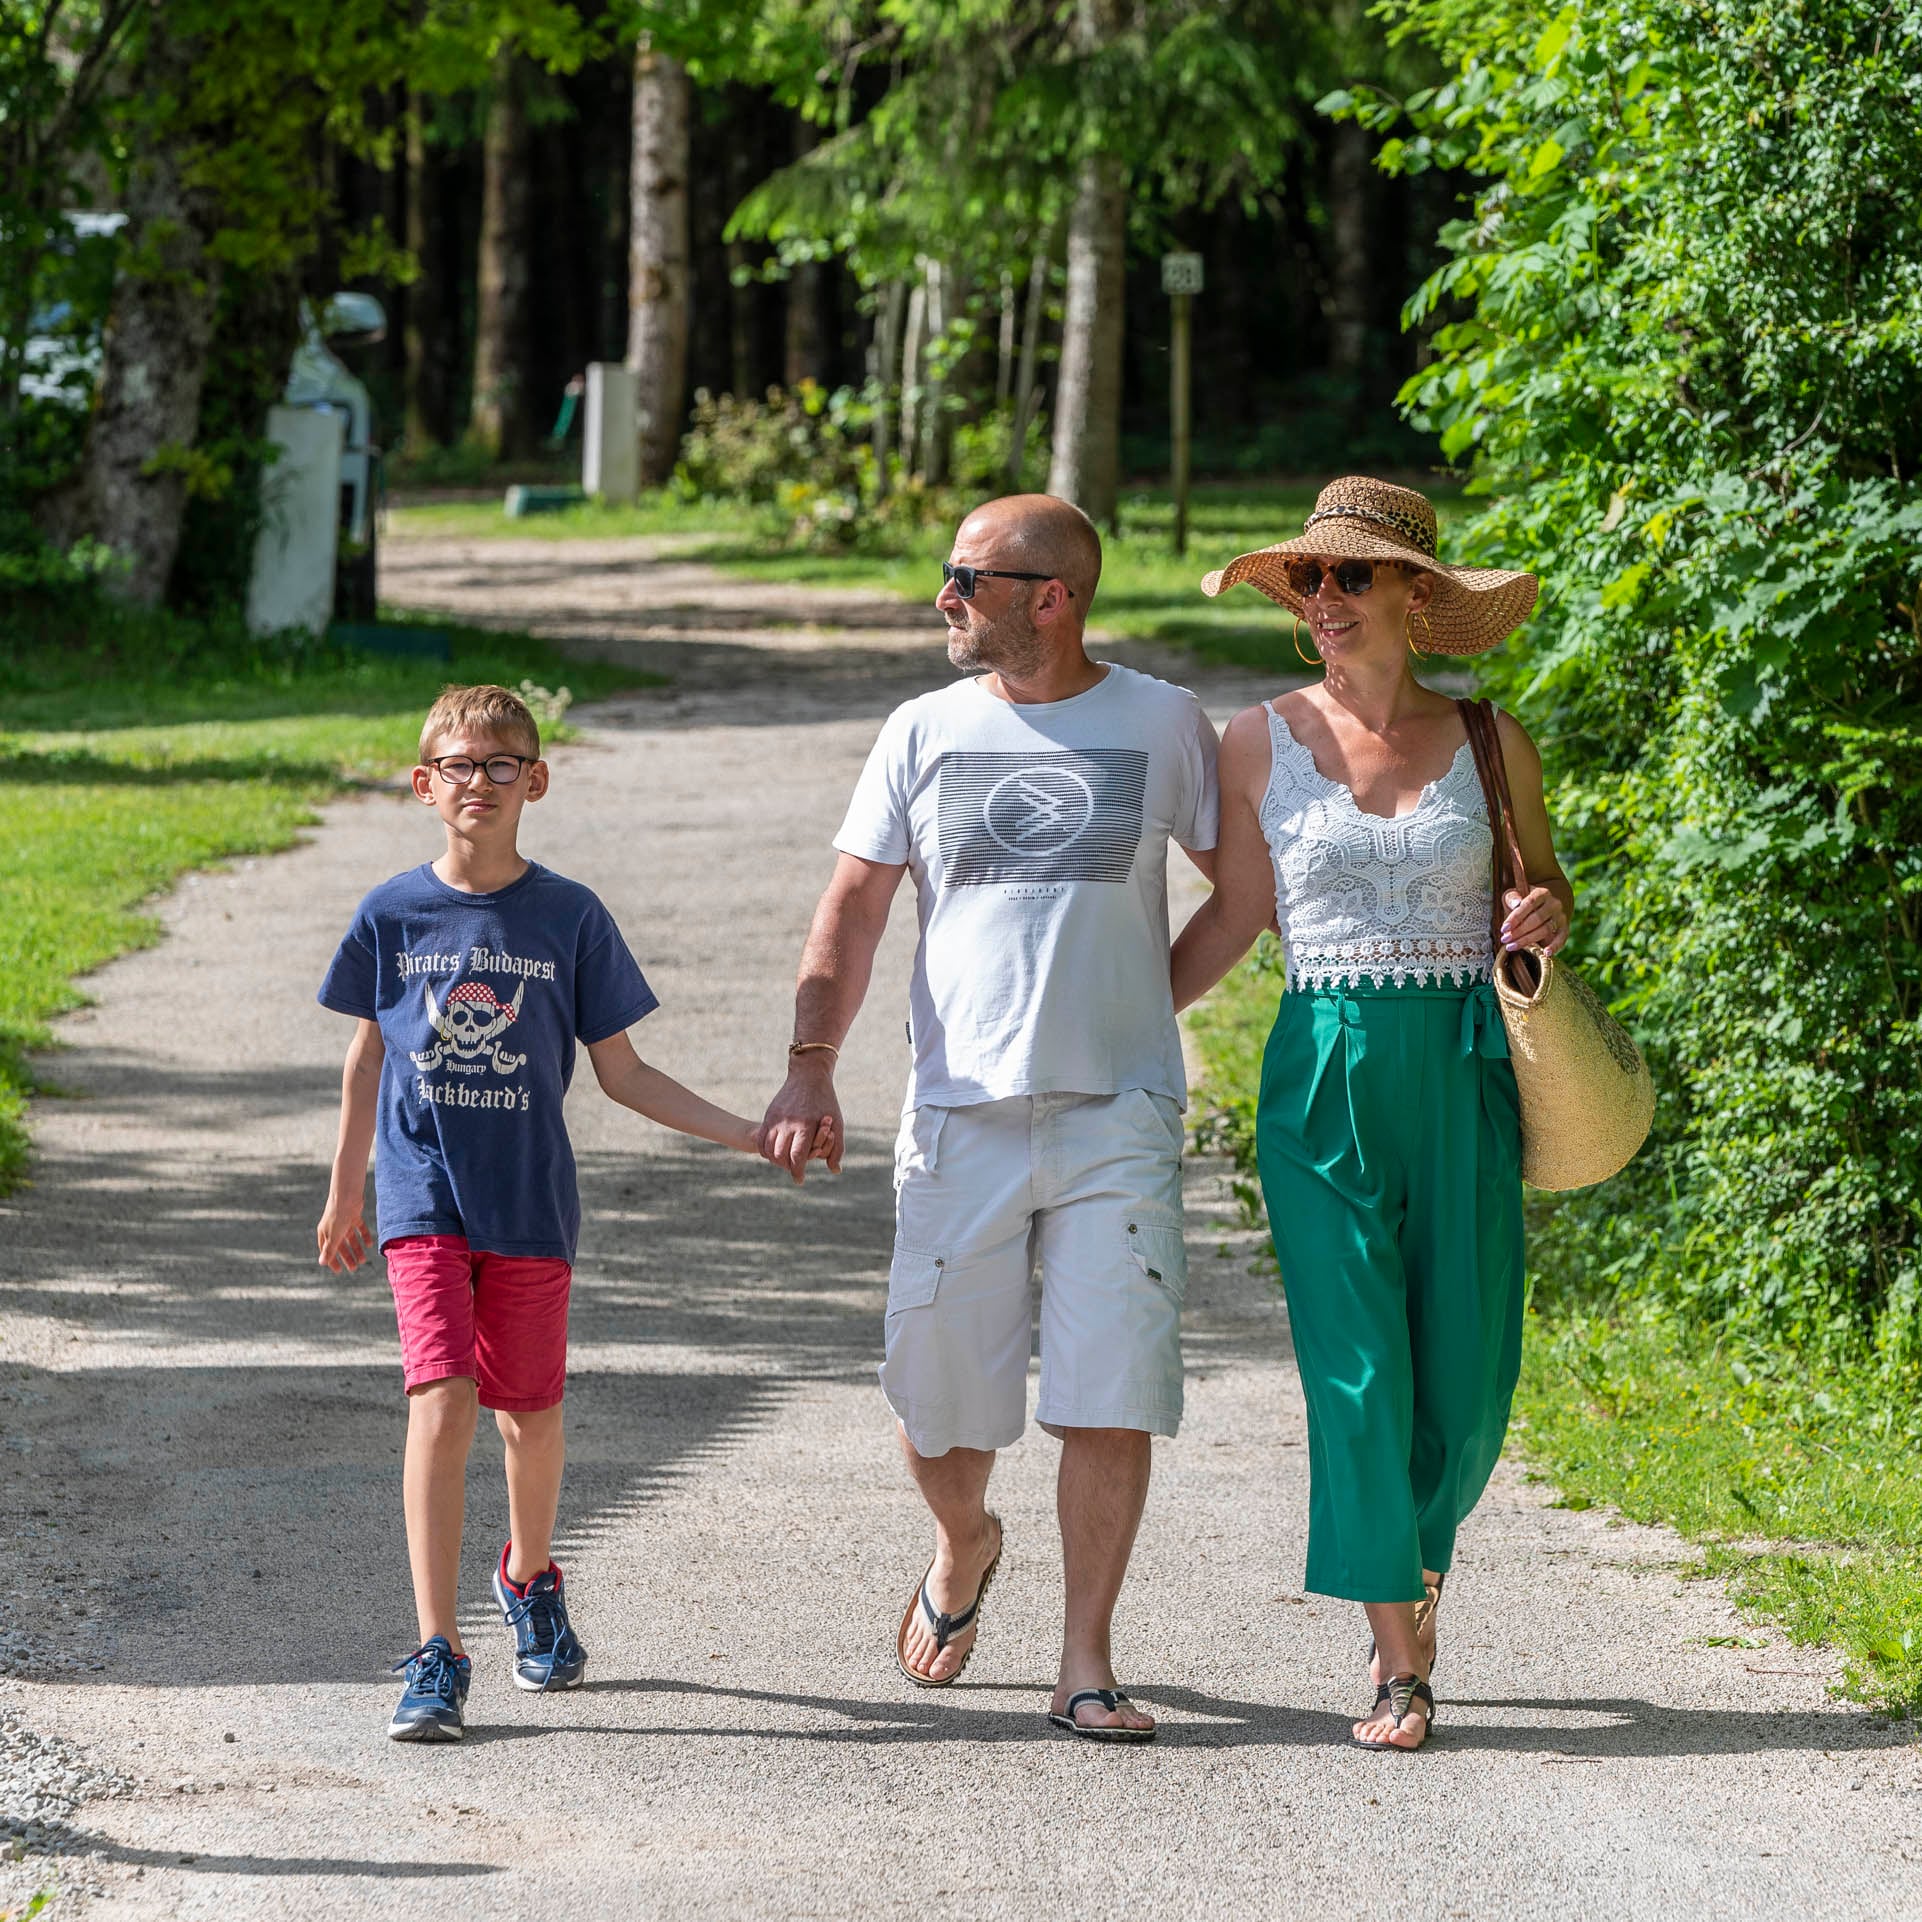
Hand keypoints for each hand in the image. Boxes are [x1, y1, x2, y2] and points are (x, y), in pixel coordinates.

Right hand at [317, 1194, 370, 1271]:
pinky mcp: (354, 1216)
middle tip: (354, 1268)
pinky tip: (370, 1244)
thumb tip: (321, 1263)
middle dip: (347, 1257)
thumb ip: (329, 1250)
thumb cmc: (337, 1216)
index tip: (339, 1271)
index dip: (332, 1260)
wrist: (347, 1196)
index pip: (327, 1250)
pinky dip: (364, 1236)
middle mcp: (333, 1228)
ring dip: (357, 1249)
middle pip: (340, 1246)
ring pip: (351, 1239)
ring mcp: (344, 1222)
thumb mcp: (333, 1236)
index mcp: (324, 1233)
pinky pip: (359, 1229)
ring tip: (363, 1260)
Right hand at [760, 1064, 843, 1183]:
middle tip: (793, 1169)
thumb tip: (835, 1170)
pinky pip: (761, 1139)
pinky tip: (774, 1153)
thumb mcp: (837, 1123)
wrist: (808, 1076)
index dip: (797, 1172)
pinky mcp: (769, 1115)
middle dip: (787, 1167)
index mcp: (805, 1125)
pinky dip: (766, 1150)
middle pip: (780, 1156)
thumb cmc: (826, 1102)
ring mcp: (776, 1118)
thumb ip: (837, 1148)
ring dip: (776, 1160)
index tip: (799, 1179)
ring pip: (768, 1149)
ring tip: (785, 1162)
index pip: (796, 1157)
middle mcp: (788, 1123)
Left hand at [1501, 887, 1568, 956]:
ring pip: (1545, 930)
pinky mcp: (1564, 929)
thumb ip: (1512, 897)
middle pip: (1537, 919)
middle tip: (1505, 940)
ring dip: (1527, 940)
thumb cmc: (1521, 903)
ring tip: (1512, 946)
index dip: (1516, 917)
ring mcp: (1561, 917)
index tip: (1504, 928)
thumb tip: (1516, 903)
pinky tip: (1546, 953)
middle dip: (1519, 931)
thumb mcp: (1513, 896)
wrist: (1538, 908)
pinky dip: (1555, 946)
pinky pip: (1562, 938)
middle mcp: (1554, 904)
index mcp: (1542, 893)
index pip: (1529, 904)